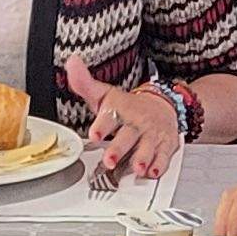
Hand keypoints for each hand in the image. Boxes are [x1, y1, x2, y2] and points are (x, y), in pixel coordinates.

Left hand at [65, 60, 183, 177]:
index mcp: (120, 109)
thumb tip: (71, 63)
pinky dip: (159, 165)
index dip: (102, 126)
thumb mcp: (105, 94)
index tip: (94, 134)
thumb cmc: (128, 106)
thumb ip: (85, 84)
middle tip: (109, 160)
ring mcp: (151, 134)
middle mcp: (136, 122)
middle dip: (118, 149)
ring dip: (142, 158)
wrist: (162, 106)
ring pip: (147, 147)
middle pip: (127, 136)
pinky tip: (153, 172)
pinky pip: (163, 156)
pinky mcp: (165, 145)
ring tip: (137, 168)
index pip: (110, 116)